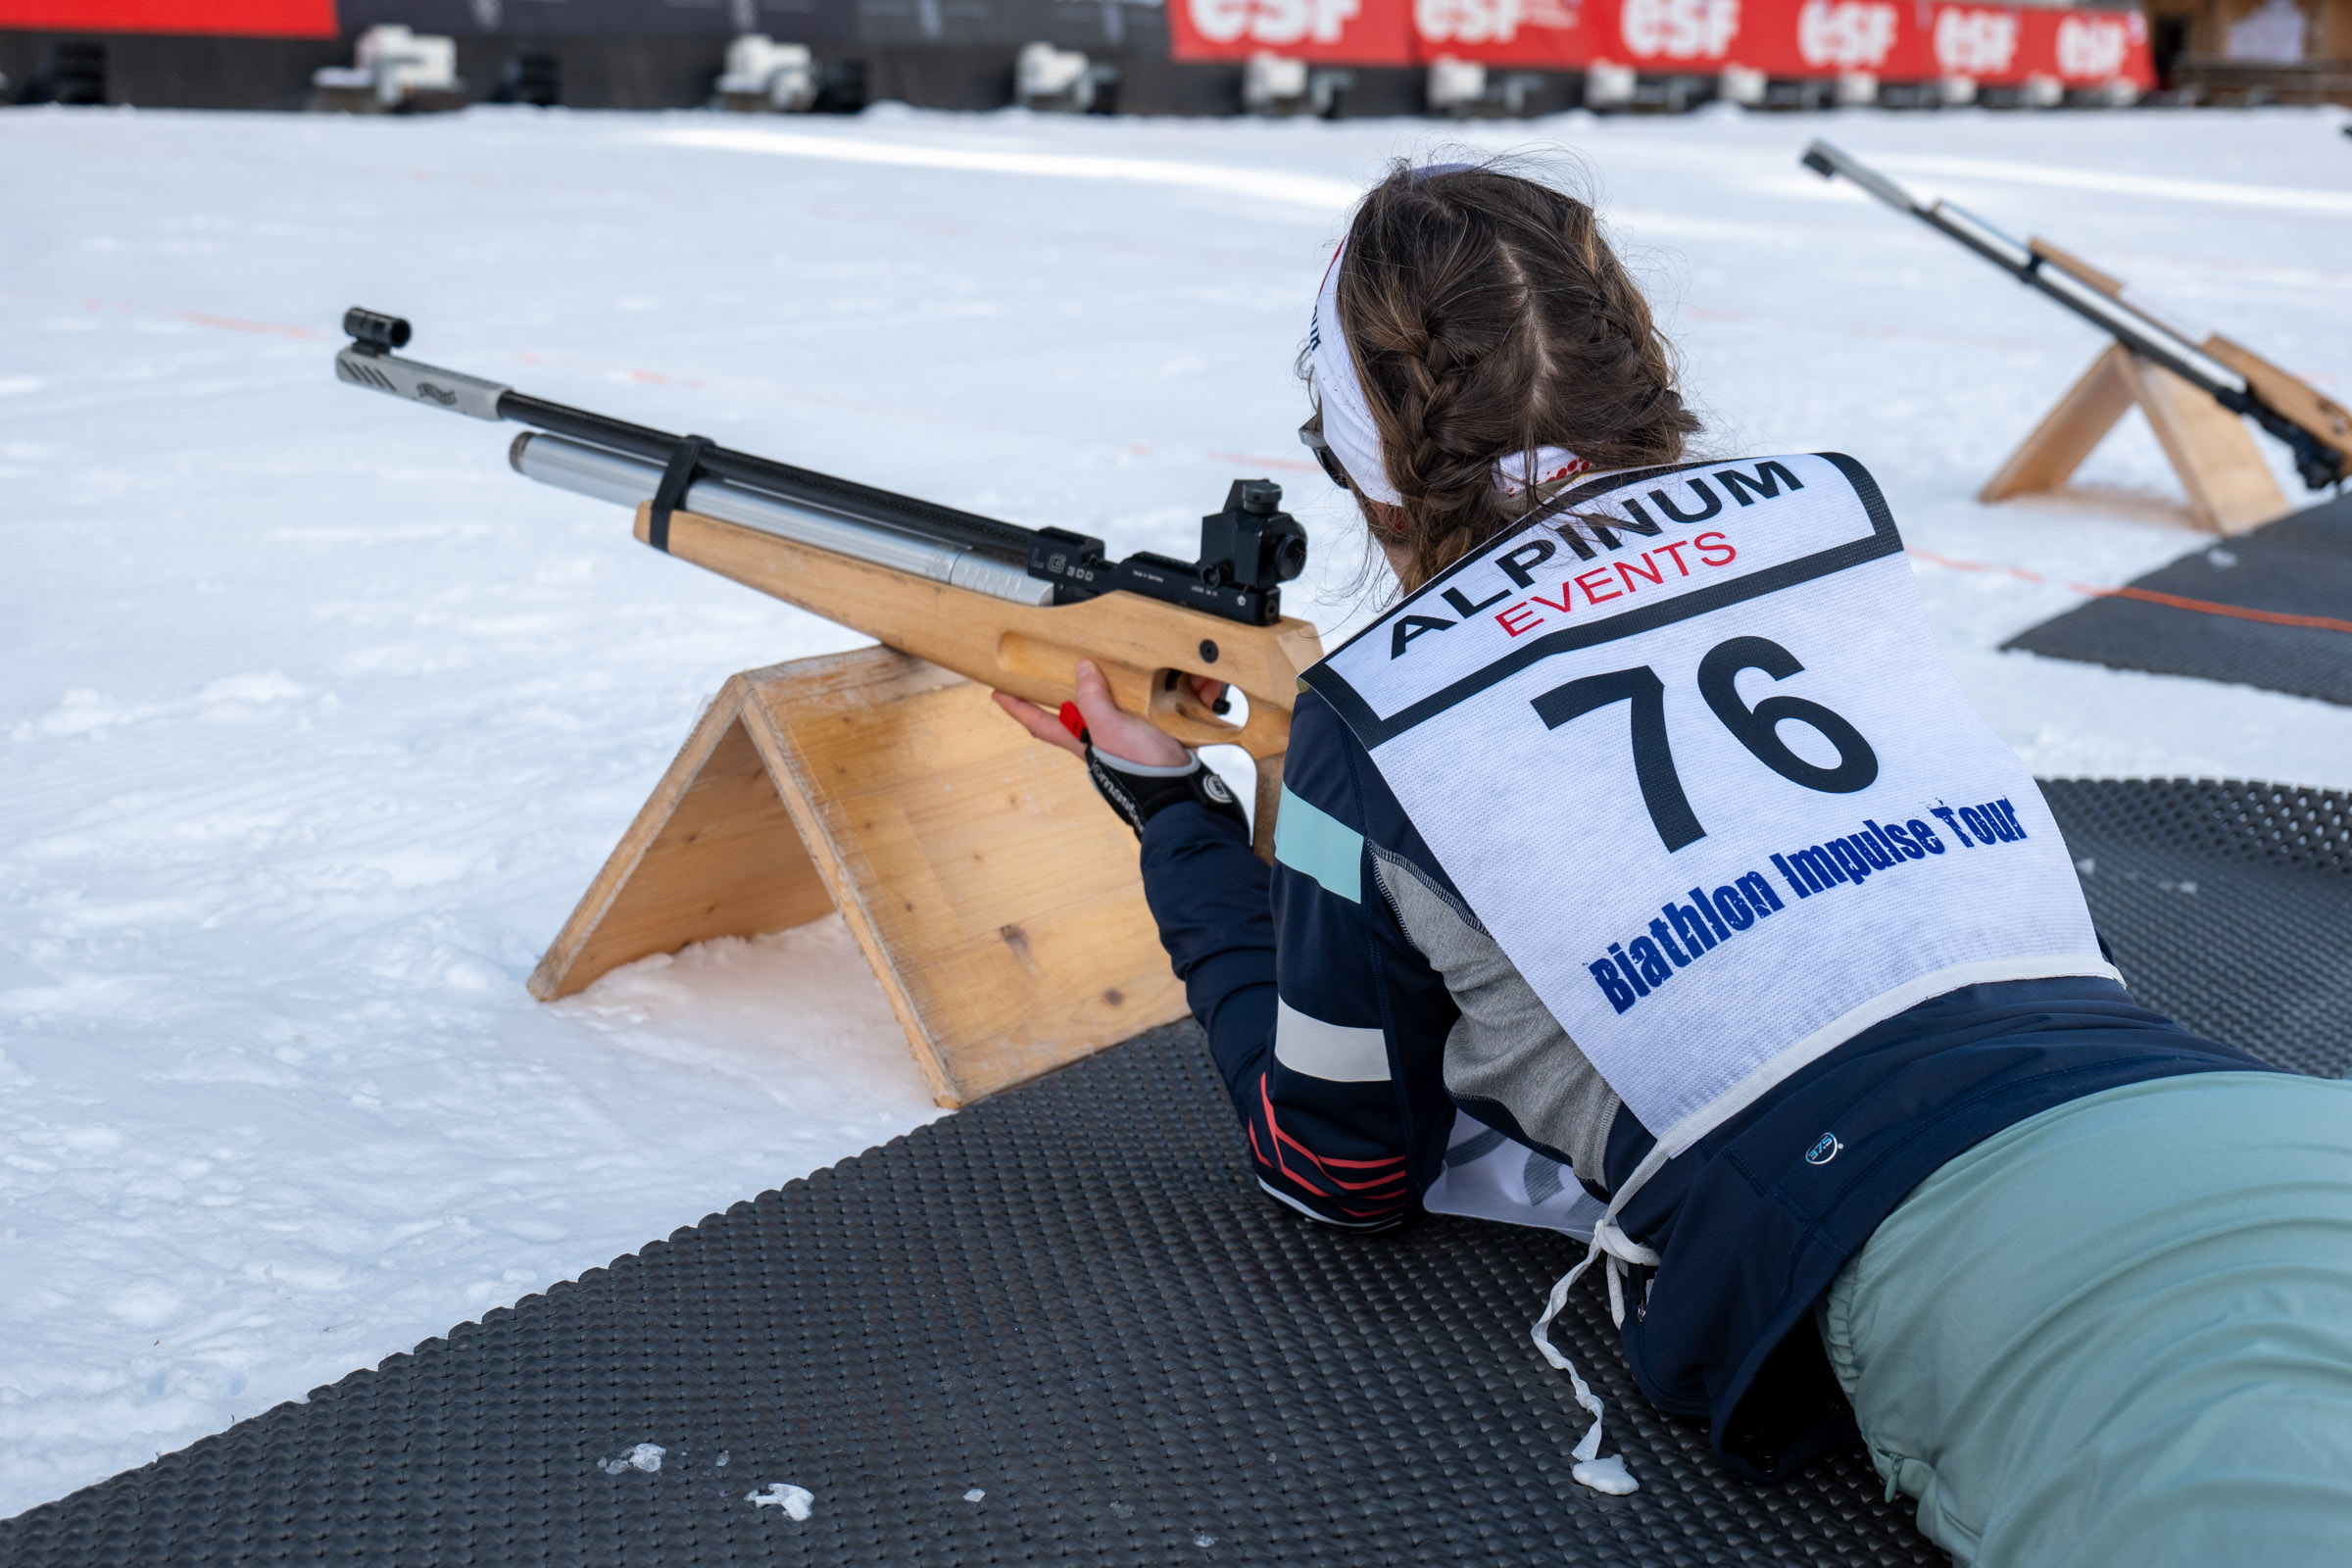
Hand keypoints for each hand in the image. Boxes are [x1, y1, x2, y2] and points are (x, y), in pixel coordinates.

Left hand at [992, 660, 1219, 768]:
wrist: (1183, 798)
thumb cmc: (1142, 774)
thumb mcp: (1110, 730)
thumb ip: (1092, 700)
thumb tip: (1081, 670)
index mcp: (1083, 740)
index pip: (1040, 722)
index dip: (1018, 708)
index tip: (997, 693)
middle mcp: (1103, 739)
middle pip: (1085, 706)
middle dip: (1087, 683)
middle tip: (1078, 660)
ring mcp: (1132, 738)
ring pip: (1132, 701)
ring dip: (1151, 683)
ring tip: (1162, 666)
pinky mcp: (1160, 737)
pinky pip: (1169, 707)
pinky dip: (1184, 693)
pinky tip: (1199, 683)